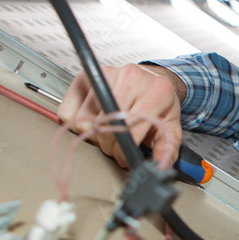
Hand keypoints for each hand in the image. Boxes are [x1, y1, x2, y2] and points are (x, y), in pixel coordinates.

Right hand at [58, 63, 185, 167]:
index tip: (124, 157)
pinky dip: (76, 123)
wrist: (151, 80)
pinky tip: (92, 121)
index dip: (123, 148)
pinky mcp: (86, 75)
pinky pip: (68, 110)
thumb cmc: (159, 105)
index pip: (130, 126)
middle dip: (108, 144)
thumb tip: (159, 165)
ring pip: (84, 119)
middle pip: (104, 124)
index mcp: (156, 91)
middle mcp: (131, 77)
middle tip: (115, 146)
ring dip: (92, 134)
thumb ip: (167, 148)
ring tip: (106, 132)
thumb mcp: (170, 127)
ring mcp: (107, 73)